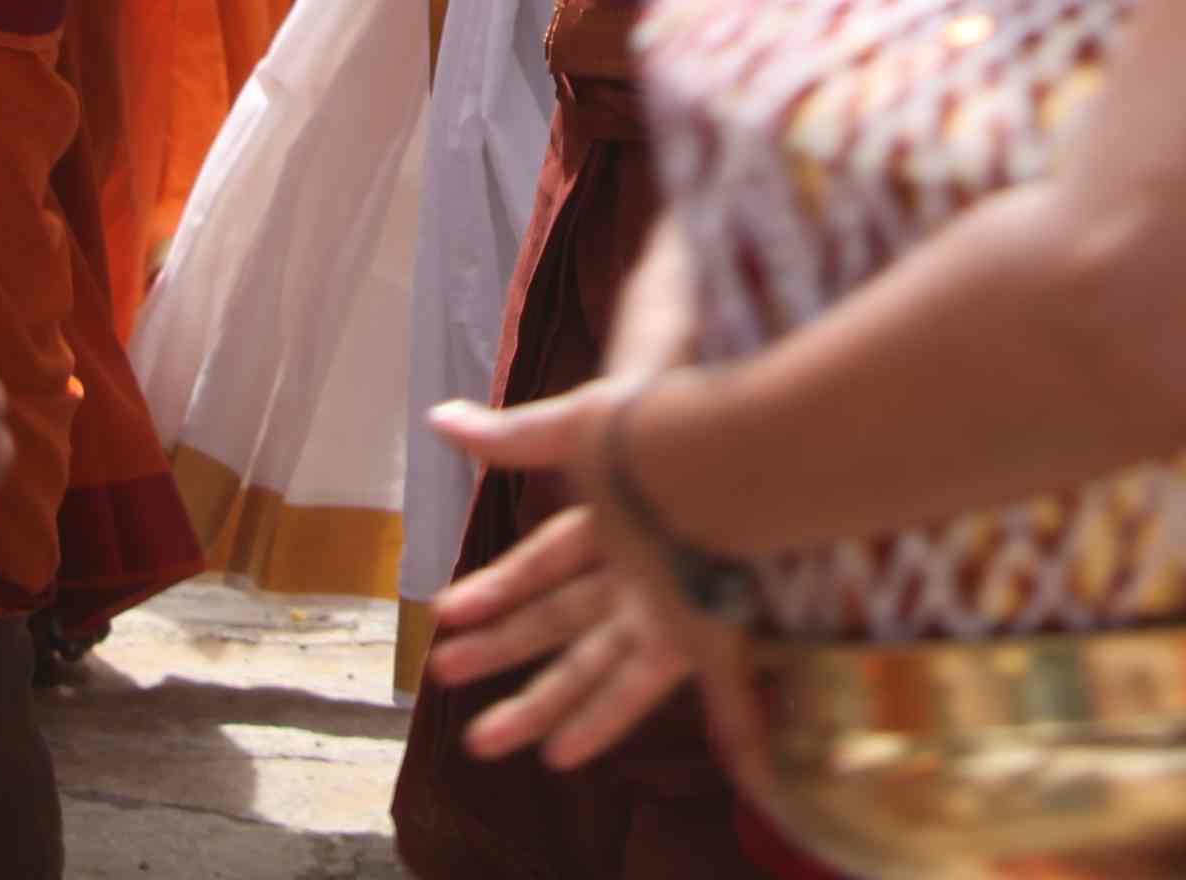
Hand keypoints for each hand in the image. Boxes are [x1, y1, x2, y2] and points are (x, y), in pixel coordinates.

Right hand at [423, 381, 753, 780]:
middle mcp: (637, 567)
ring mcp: (668, 605)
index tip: (446, 613)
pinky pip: (657, 690)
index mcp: (610, 518)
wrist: (745, 455)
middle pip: (558, 617)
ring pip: (595, 665)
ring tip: (497, 746)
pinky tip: (618, 764)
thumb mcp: (579, 432)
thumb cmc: (666, 435)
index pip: (542, 562)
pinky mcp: (702, 635)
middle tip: (444, 673)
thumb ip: (512, 437)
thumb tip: (440, 421)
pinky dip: (626, 724)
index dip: (496, 587)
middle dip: (502, 647)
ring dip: (550, 705)